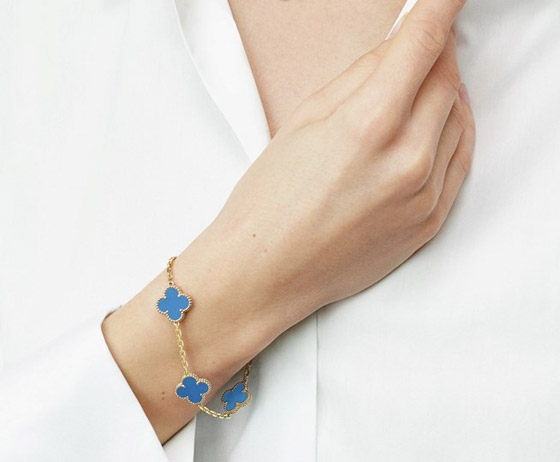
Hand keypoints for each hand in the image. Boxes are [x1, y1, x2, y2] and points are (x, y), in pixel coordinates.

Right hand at [183, 0, 474, 339]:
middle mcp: (407, 162)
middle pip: (446, 80)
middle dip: (436, 53)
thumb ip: (358, 79)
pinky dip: (451, 134)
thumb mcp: (303, 123)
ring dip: (443, 95)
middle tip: (420, 46)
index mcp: (368, 127)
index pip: (422, 45)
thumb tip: (396, 50)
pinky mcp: (429, 223)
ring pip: (459, 119)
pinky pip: (460, 162)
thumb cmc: (268, 203)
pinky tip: (429, 128)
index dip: (440, 9)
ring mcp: (424, 197)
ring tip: (413, 93)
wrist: (266, 274)